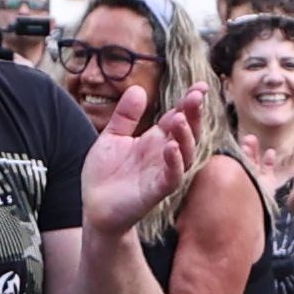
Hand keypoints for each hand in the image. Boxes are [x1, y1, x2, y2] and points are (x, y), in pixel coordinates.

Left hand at [80, 101, 195, 239]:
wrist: (94, 206)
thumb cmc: (105, 174)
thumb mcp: (112, 137)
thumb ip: (125, 115)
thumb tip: (138, 89)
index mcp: (155, 140)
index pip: (178, 117)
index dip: (189, 102)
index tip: (200, 86)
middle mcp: (164, 155)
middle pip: (187, 133)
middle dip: (194, 115)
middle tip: (197, 96)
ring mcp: (162, 173)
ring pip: (185, 154)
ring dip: (186, 136)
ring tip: (180, 118)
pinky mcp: (156, 191)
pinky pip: (172, 177)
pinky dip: (175, 163)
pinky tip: (170, 147)